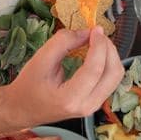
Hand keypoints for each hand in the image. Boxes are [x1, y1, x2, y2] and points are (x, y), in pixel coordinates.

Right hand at [9, 27, 123, 124]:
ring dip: (110, 55)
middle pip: (113, 73)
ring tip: (96, 42)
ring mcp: (94, 106)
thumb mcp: (40, 60)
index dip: (99, 46)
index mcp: (70, 98)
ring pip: (116, 77)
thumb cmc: (28, 86)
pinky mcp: (96, 102)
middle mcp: (87, 106)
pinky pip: (111, 80)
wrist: (24, 109)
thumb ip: (63, 43)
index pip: (94, 70)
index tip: (95, 29)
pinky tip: (96, 53)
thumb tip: (86, 32)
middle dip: (109, 49)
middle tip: (96, 34)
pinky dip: (108, 63)